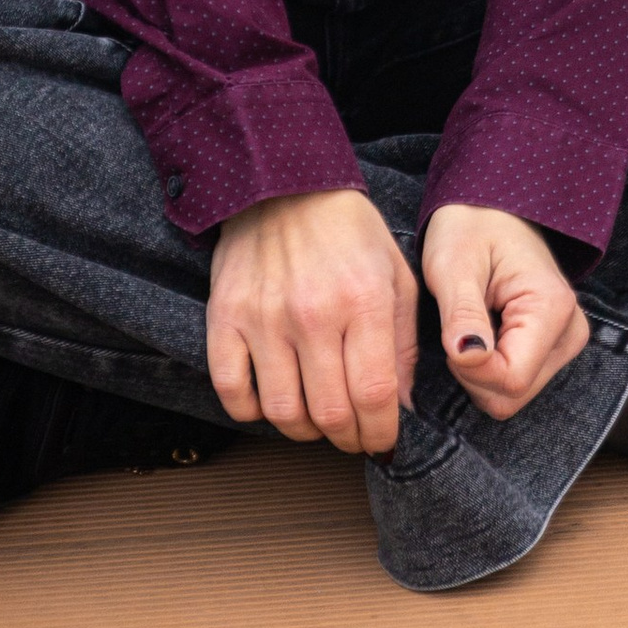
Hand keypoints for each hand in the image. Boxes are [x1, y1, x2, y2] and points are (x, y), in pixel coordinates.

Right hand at [207, 186, 418, 455]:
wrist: (285, 185)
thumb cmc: (349, 232)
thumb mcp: (397, 276)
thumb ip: (403, 345)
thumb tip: (401, 408)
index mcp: (364, 301)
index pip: (375, 394)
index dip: (381, 432)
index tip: (384, 442)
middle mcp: (313, 313)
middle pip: (330, 412)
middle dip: (348, 438)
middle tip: (353, 436)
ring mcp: (264, 318)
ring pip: (282, 411)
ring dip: (303, 430)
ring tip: (316, 419)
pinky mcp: (225, 317)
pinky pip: (232, 392)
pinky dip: (252, 412)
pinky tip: (273, 401)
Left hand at [420, 203, 589, 422]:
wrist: (491, 211)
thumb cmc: (469, 229)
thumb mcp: (454, 264)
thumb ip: (462, 313)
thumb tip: (468, 357)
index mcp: (553, 308)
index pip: (511, 379)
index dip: (470, 370)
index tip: (453, 334)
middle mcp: (570, 332)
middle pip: (513, 394)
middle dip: (473, 374)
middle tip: (458, 327)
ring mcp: (565, 344)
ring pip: (512, 395)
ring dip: (479, 373)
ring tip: (469, 326)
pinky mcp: (553, 350)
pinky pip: (514, 384)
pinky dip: (488, 370)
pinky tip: (482, 334)